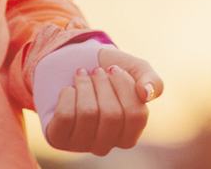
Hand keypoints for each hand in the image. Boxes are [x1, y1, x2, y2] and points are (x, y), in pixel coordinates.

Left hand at [43, 47, 162, 155]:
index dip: (125, 86)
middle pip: (112, 115)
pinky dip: (67, 94)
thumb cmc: (110, 71)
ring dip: (84, 85)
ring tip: (82, 75)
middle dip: (103, 84)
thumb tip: (147, 93)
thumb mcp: (135, 70)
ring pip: (88, 114)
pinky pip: (65, 116)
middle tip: (96, 71)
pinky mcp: (59, 137)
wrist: (74, 65)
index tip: (114, 68)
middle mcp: (106, 145)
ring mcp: (81, 144)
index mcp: (129, 135)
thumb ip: (151, 80)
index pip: (136, 115)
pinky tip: (69, 89)